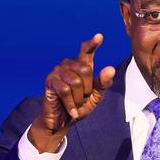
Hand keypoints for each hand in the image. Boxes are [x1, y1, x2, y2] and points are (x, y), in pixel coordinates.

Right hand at [29, 33, 115, 152]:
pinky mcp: (49, 82)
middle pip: (85, 70)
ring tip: (74, 105)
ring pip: (75, 81)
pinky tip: (71, 111)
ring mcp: (57, 72)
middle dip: (87, 89)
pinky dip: (70, 104)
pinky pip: (65, 90)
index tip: (99, 36)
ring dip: (78, 98)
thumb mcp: (95, 97)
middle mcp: (68, 65)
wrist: (61, 123)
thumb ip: (103, 84)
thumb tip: (110, 69)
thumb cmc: (78, 107)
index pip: (87, 52)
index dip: (92, 44)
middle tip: (82, 99)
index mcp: (81, 66)